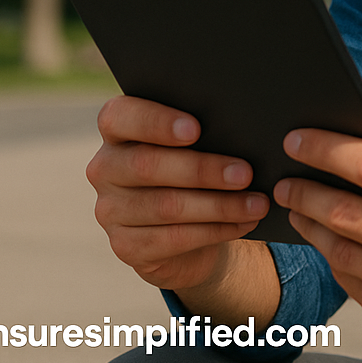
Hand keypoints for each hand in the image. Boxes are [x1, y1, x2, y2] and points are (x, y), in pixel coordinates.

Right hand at [86, 95, 271, 293]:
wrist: (188, 225)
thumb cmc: (196, 165)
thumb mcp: (196, 142)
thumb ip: (203, 128)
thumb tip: (240, 126)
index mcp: (116, 128)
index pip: (119, 116)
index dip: (155, 122)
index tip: (196, 129)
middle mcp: (105, 167)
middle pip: (147, 165)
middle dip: (203, 169)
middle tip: (245, 173)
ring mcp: (110, 210)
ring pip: (166, 206)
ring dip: (219, 205)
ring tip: (256, 202)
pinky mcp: (125, 246)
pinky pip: (173, 239)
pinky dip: (215, 230)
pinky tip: (243, 223)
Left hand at [273, 106, 361, 350]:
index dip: (328, 148)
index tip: (299, 138)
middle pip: (346, 211)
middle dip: (305, 188)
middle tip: (284, 177)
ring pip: (341, 250)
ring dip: (311, 223)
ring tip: (297, 203)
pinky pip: (351, 284)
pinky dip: (334, 257)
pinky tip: (328, 238)